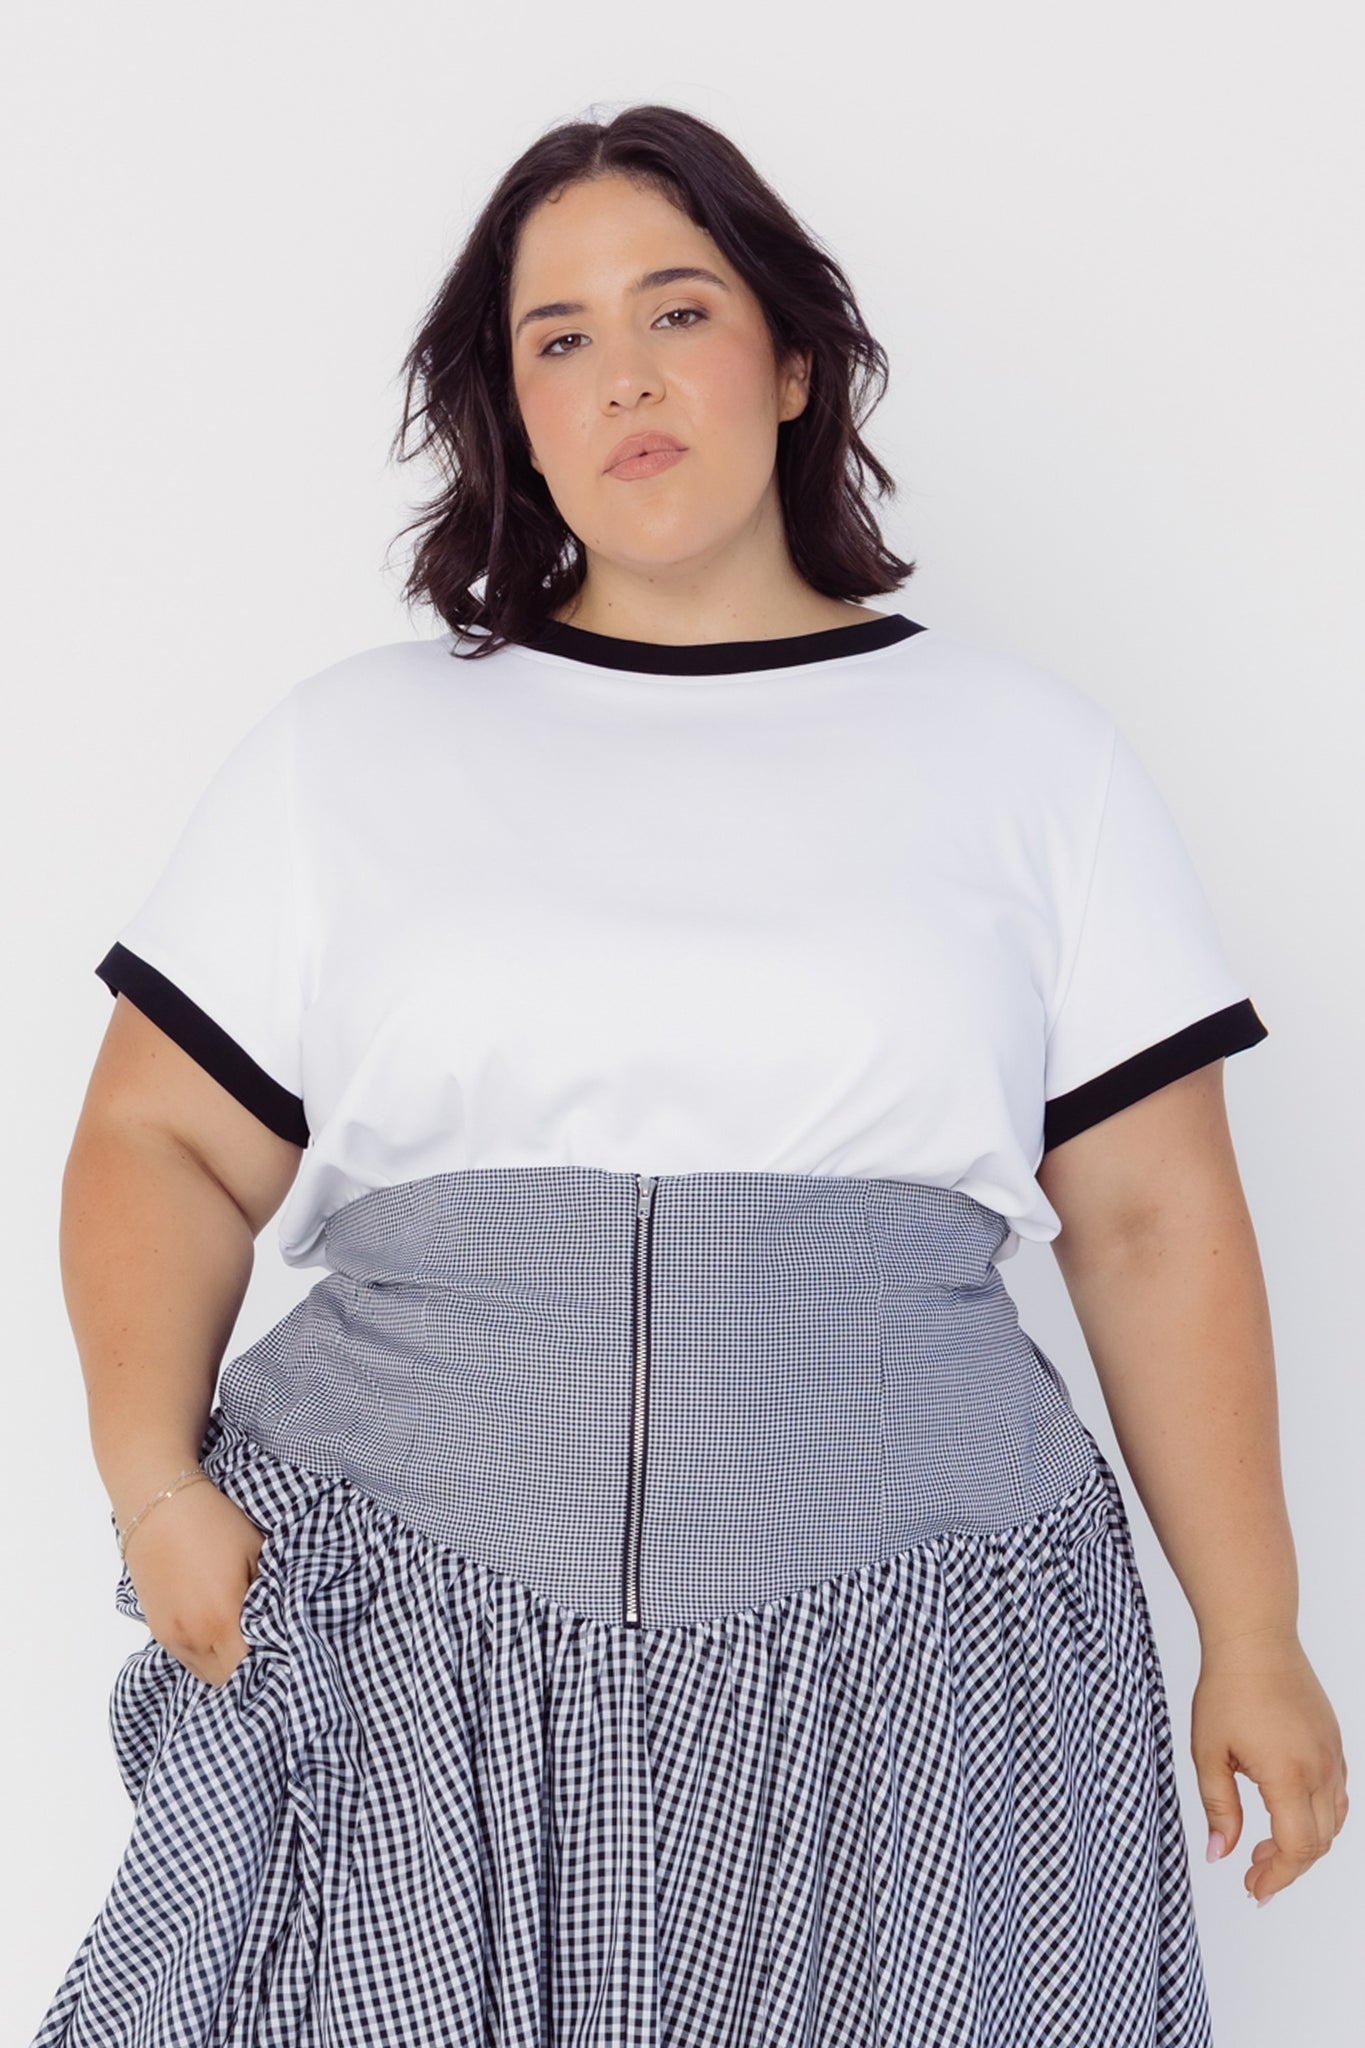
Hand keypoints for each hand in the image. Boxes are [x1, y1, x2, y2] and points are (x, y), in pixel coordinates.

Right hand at [123, 1477, 266, 1687]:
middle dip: (248, 1668)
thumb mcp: (255, 1553)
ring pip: (204, 1673)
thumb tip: (282, 1622)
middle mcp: (193, 1637)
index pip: (249, 1669)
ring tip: (241, 1638)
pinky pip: (186, 1658)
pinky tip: (217, 1629)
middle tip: (266, 1645)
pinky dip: (205, 1653)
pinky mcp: (157, 1630)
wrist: (159, 1506)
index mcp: (222, 1619)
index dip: (271, 1664)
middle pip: (226, 1680)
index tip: (284, 1652)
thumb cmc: (213, 1524)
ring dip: (224, 1663)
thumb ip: (270, 1595)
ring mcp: (171, 1637)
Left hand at [1192, 1628, 1348, 1902]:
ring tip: (1265, 1850)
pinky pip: (1338, 1795)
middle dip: (1287, 1868)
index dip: (1276, 1877)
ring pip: (1333, 1822)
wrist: (1254, 1639)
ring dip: (1304, 1845)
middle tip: (1253, 1875)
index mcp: (1288, 1775)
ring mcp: (1333, 1755)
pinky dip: (1318, 1817)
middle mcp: (1320, 1769)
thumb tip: (1220, 1855)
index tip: (1253, 1889)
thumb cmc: (1227, 1689)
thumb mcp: (1208, 1751)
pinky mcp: (1334, 1742)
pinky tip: (1288, 1815)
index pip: (1296, 1849)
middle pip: (1318, 1843)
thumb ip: (1218, 1808)